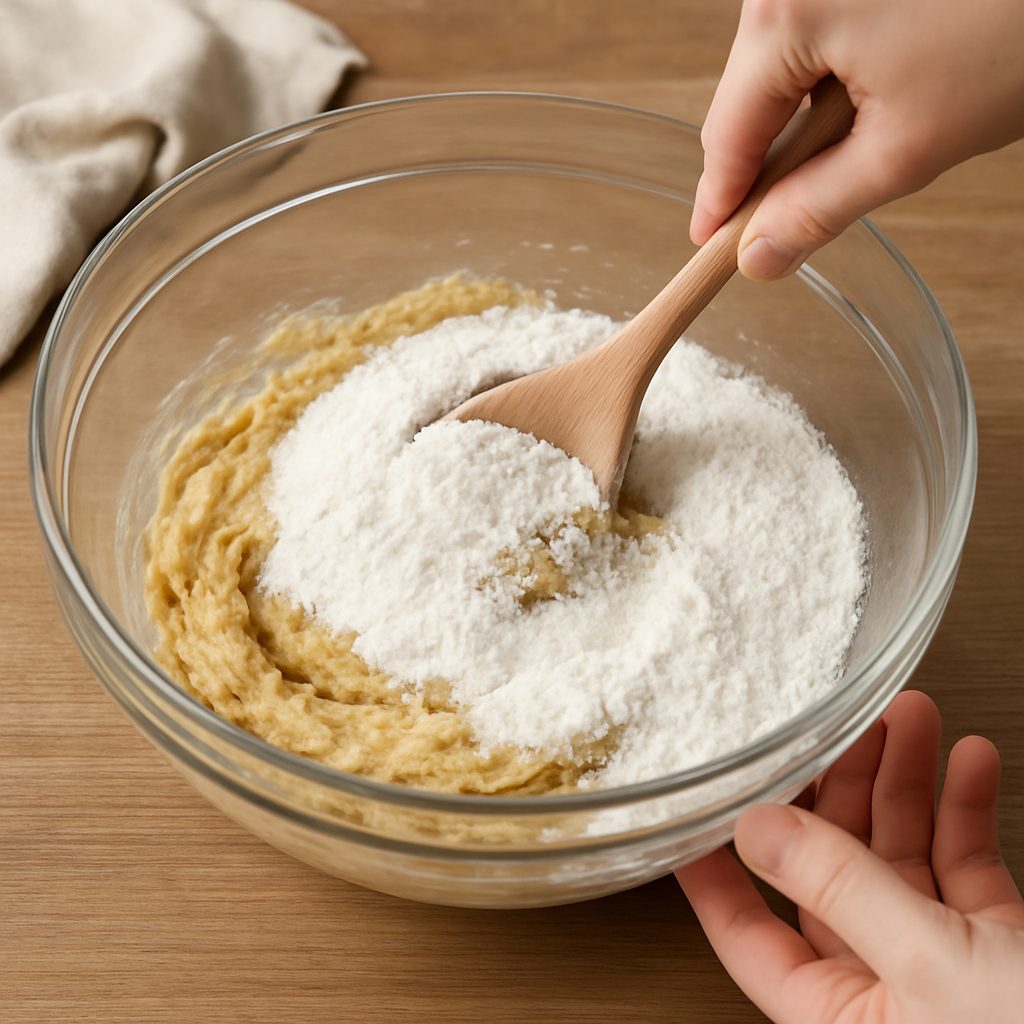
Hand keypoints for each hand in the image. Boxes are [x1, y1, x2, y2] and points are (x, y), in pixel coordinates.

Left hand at [675, 691, 1023, 1023]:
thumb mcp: (934, 970)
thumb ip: (843, 893)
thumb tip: (757, 829)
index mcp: (837, 1016)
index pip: (745, 933)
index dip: (713, 867)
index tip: (699, 801)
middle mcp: (879, 991)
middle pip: (829, 870)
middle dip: (839, 788)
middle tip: (842, 724)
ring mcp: (939, 966)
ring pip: (899, 857)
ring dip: (905, 782)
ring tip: (908, 719)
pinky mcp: (996, 950)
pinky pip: (965, 869)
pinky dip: (965, 811)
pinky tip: (965, 762)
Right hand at [692, 0, 1023, 278]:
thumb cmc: (1012, 33)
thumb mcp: (907, 148)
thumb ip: (818, 210)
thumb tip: (758, 257)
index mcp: (784, 16)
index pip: (728, 135)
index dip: (720, 202)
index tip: (712, 247)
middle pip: (750, 99)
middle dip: (769, 161)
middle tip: (791, 217)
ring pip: (782, 67)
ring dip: (807, 120)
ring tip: (872, 135)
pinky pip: (815, 31)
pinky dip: (834, 76)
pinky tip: (884, 89)